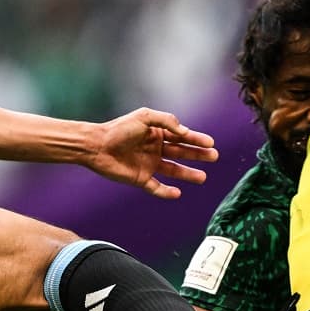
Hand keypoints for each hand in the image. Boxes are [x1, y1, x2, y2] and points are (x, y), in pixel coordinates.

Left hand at [91, 107, 218, 198]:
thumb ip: (167, 121)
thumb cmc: (119, 128)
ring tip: (203, 178)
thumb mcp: (145, 117)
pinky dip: (167, 192)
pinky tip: (177, 193)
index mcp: (156, 133)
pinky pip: (157, 188)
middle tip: (214, 157)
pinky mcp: (140, 179)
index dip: (196, 139)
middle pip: (182, 153)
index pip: (181, 137)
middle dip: (198, 155)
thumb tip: (185, 132)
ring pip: (174, 171)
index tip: (210, 143)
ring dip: (188, 174)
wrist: (96, 145)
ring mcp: (149, 165)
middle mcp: (155, 149)